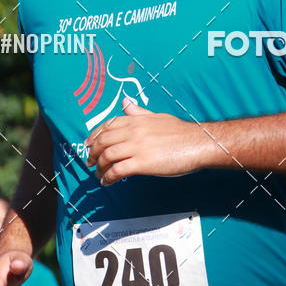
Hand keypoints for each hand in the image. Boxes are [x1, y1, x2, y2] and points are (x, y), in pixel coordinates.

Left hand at [85, 98, 205, 184]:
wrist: (197, 143)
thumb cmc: (180, 132)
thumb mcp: (157, 117)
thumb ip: (139, 112)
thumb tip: (126, 103)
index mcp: (136, 120)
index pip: (107, 126)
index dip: (94, 136)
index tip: (88, 144)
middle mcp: (133, 131)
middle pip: (103, 142)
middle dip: (93, 153)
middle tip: (90, 162)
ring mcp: (137, 147)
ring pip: (107, 156)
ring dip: (100, 167)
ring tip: (99, 175)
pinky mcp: (143, 163)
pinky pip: (118, 170)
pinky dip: (109, 177)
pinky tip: (108, 182)